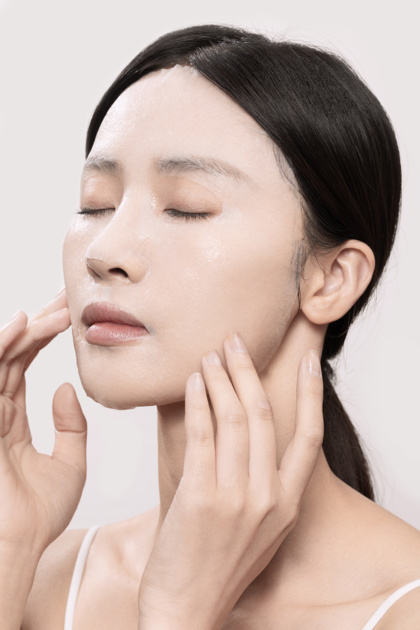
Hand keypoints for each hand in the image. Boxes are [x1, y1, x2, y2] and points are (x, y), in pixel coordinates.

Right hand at [0, 290, 86, 555]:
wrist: (18, 547)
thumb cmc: (38, 516)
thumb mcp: (69, 465)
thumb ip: (70, 427)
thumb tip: (67, 388)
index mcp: (10, 419)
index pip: (24, 364)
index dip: (44, 336)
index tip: (69, 314)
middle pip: (13, 353)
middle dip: (40, 323)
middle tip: (68, 298)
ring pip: (0, 358)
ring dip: (27, 330)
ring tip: (56, 310)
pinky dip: (2, 347)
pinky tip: (22, 326)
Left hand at [137, 333, 322, 629]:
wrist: (187, 607)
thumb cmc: (220, 563)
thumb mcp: (261, 527)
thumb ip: (266, 485)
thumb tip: (254, 436)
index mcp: (287, 502)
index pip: (309, 436)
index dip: (310, 395)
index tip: (307, 363)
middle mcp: (267, 496)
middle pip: (263, 416)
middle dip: (247, 371)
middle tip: (234, 342)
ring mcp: (234, 497)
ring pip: (233, 419)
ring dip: (219, 379)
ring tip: (208, 356)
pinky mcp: (199, 497)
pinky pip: (202, 436)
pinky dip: (198, 403)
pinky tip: (192, 383)